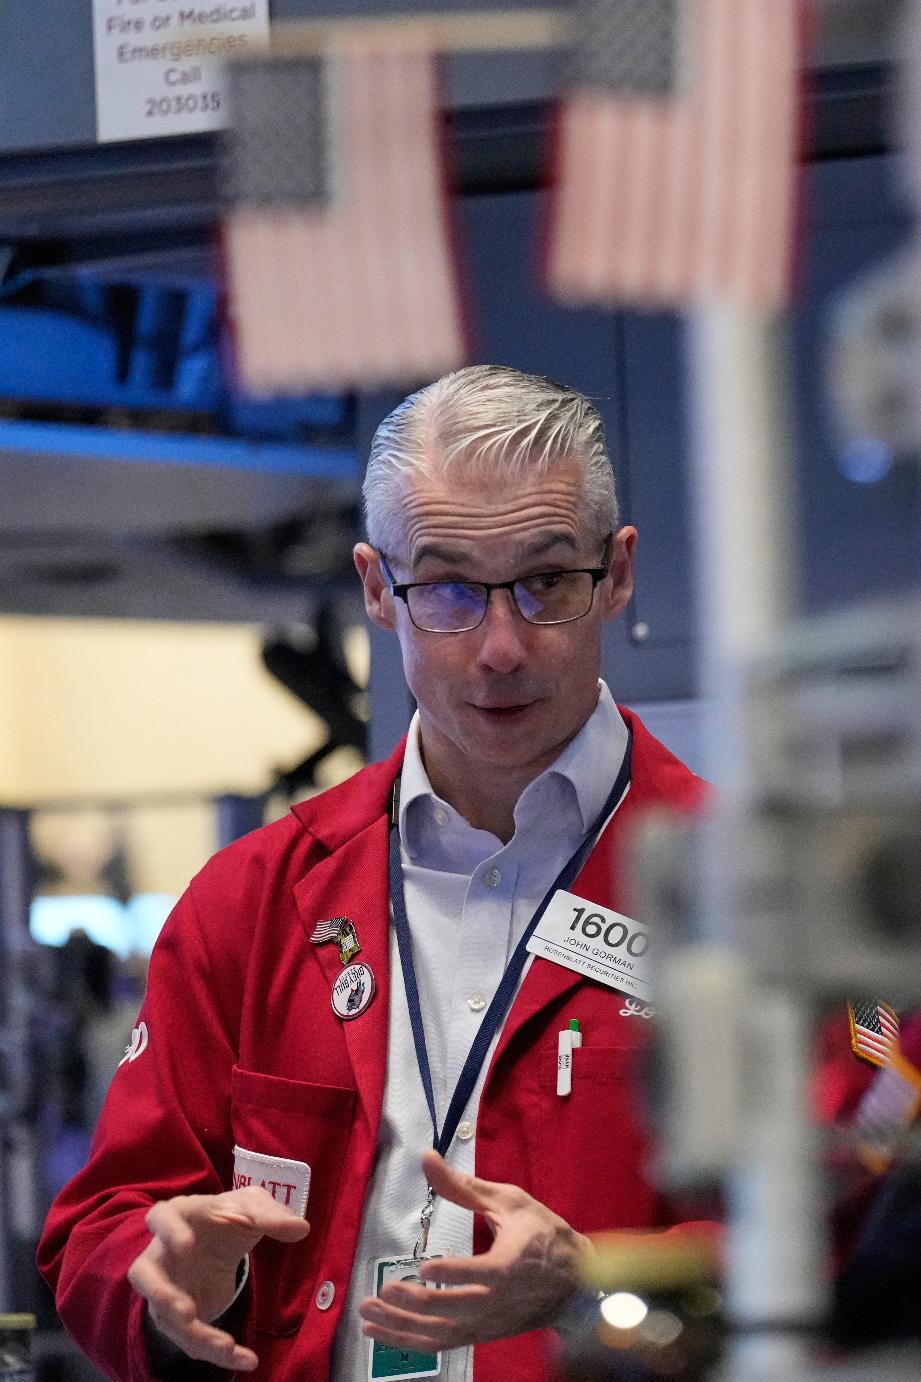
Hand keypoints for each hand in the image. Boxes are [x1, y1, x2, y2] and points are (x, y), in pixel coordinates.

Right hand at [128, 1186, 309, 1371]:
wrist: (220, 1239)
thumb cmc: (230, 1217)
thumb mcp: (254, 1209)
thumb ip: (274, 1216)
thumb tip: (301, 1228)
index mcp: (179, 1215)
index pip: (161, 1218)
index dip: (169, 1231)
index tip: (187, 1244)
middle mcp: (162, 1253)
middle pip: (143, 1273)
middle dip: (160, 1294)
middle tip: (186, 1312)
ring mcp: (165, 1287)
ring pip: (167, 1317)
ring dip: (193, 1334)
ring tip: (225, 1347)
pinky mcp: (176, 1316)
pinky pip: (190, 1338)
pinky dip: (216, 1351)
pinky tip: (245, 1359)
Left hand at [359, 1149, 589, 1352]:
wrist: (578, 1284)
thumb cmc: (545, 1237)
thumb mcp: (510, 1202)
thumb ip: (464, 1186)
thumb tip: (428, 1159)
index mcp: (509, 1265)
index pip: (478, 1273)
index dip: (452, 1272)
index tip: (425, 1266)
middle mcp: (498, 1301)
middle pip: (452, 1309)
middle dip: (413, 1304)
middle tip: (382, 1293)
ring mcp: (489, 1323)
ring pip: (441, 1333)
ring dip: (402, 1328)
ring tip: (369, 1316)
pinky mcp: (483, 1334)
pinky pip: (444, 1343)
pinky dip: (412, 1341)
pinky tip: (386, 1333)